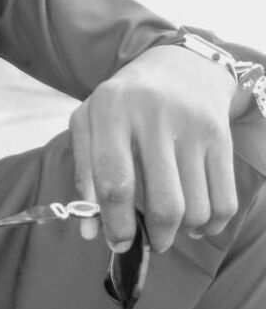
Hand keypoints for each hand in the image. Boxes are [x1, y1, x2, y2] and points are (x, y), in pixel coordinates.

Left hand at [69, 45, 237, 253]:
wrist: (178, 66)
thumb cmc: (124, 102)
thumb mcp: (91, 123)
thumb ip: (84, 175)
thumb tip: (88, 231)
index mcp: (111, 108)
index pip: (114, 181)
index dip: (116, 223)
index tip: (118, 243)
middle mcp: (152, 113)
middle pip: (164, 203)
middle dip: (156, 237)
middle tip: (150, 242)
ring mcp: (191, 124)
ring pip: (195, 208)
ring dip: (182, 231)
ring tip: (170, 223)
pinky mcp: (220, 135)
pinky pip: (224, 201)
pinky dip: (211, 224)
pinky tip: (196, 219)